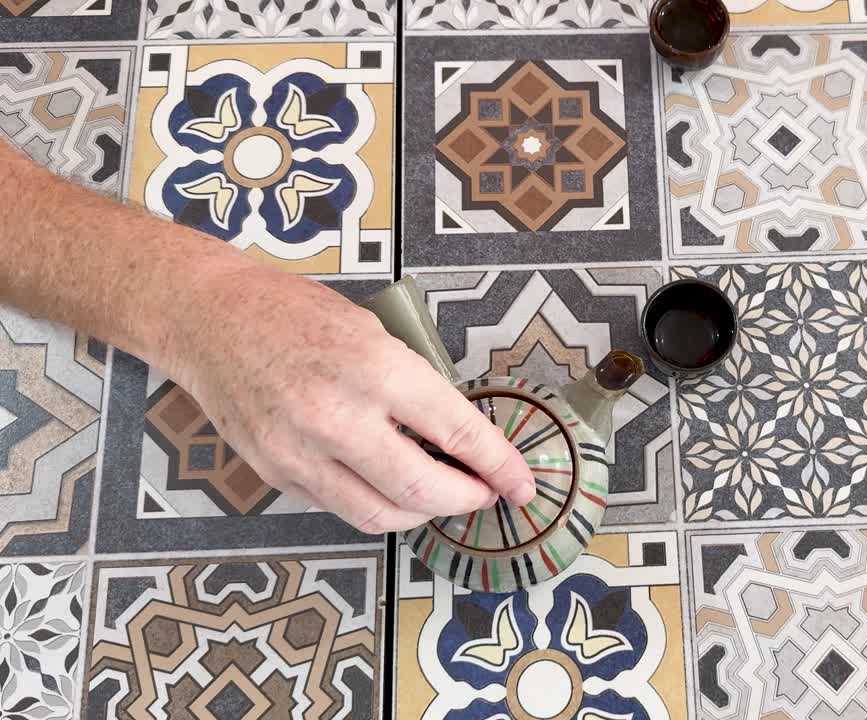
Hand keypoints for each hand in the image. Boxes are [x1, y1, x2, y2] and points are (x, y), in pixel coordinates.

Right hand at [166, 265, 535, 533]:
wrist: (210, 318)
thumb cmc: (296, 313)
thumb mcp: (375, 331)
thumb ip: (414, 386)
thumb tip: (460, 435)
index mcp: (375, 368)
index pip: (458, 432)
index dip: (499, 465)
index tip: (520, 483)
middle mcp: (338, 416)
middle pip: (423, 489)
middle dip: (467, 499)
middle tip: (484, 492)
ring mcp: (300, 452)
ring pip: (381, 514)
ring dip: (424, 512)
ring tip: (441, 493)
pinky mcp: (276, 473)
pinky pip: (342, 507)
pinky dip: (377, 504)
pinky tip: (391, 485)